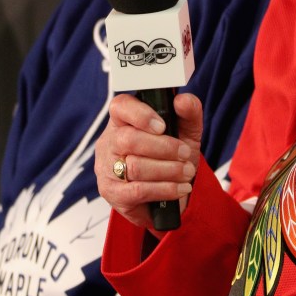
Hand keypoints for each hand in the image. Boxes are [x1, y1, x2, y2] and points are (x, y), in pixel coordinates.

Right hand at [95, 92, 202, 229]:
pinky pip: (138, 190)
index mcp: (123, 120)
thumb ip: (188, 112)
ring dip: (169, 170)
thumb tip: (183, 101)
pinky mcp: (112, 193)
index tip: (163, 126)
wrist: (168, 194)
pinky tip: (180, 188)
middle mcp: (110, 142)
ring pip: (135, 166)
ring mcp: (107, 168)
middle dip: (164, 148)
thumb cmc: (171, 156)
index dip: (141, 115)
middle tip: (185, 154)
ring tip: (187, 172)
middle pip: (129, 139)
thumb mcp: (186, 131)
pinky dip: (165, 189)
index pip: (120, 107)